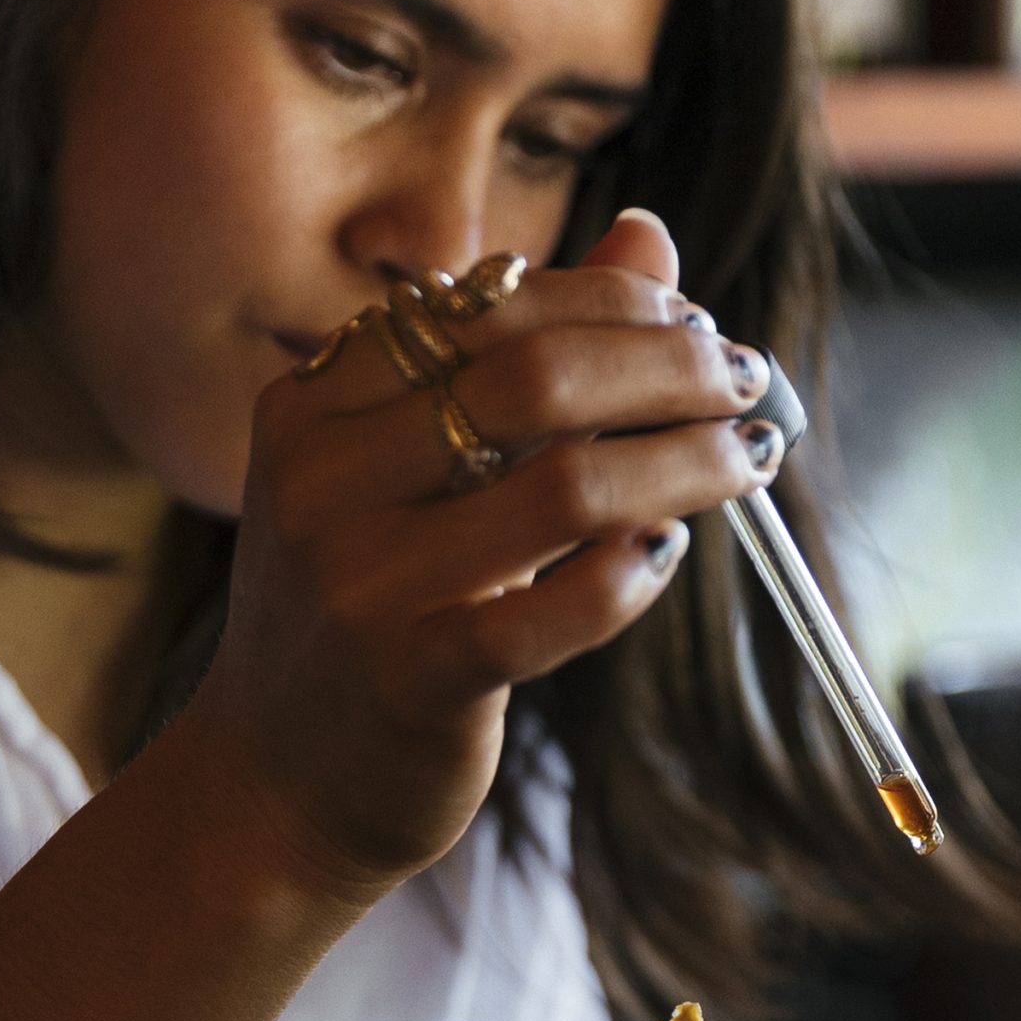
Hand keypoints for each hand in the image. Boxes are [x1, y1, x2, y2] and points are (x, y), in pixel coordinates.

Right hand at [186, 207, 780, 905]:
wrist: (273, 783)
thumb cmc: (366, 611)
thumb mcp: (411, 470)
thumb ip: (523, 355)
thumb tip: (648, 237)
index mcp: (317, 404)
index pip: (493, 309)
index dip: (618, 303)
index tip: (698, 325)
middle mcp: (324, 480)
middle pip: (536, 379)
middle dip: (669, 369)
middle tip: (745, 382)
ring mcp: (364, 583)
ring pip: (567, 489)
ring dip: (683, 464)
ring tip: (746, 459)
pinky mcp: (414, 681)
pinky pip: (554, 612)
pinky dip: (631, 574)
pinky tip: (667, 553)